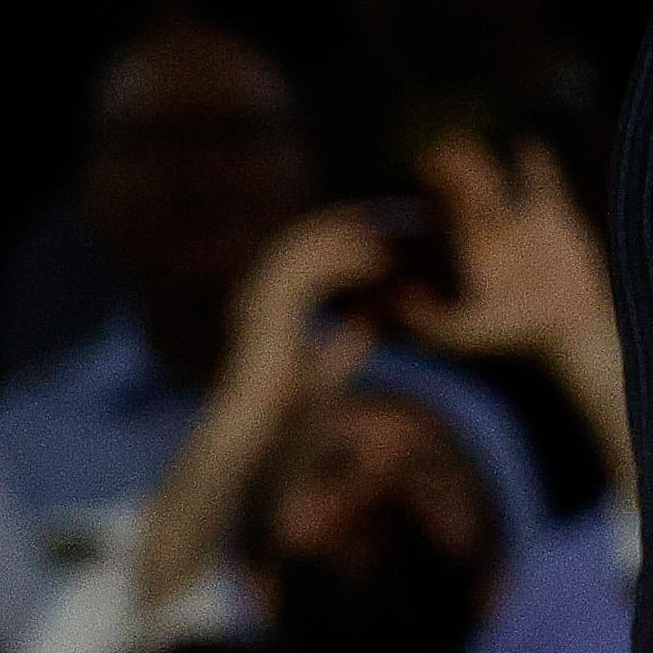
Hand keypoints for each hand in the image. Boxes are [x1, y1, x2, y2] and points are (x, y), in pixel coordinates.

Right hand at [155, 209, 394, 606]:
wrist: (251, 437)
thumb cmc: (281, 412)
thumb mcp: (323, 370)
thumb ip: (341, 346)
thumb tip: (366, 328)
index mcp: (274, 304)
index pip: (314, 253)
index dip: (353, 237)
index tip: (397, 231)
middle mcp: (261, 294)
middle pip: (310, 238)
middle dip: (356, 223)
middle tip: (401, 215)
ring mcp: (258, 300)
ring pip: (307, 247)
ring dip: (352, 235)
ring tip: (397, 228)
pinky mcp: (265, 314)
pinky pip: (307, 272)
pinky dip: (343, 261)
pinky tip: (378, 259)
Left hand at [401, 135, 608, 364]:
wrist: (571, 325)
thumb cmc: (519, 330)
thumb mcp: (467, 331)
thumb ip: (429, 319)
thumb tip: (397, 295)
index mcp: (470, 252)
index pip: (444, 211)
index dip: (433, 189)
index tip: (423, 165)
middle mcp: (491, 232)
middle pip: (466, 190)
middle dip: (452, 169)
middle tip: (439, 146)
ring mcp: (522, 222)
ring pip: (497, 182)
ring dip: (482, 162)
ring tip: (465, 141)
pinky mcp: (554, 217)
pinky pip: (543, 182)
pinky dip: (538, 163)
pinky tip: (528, 143)